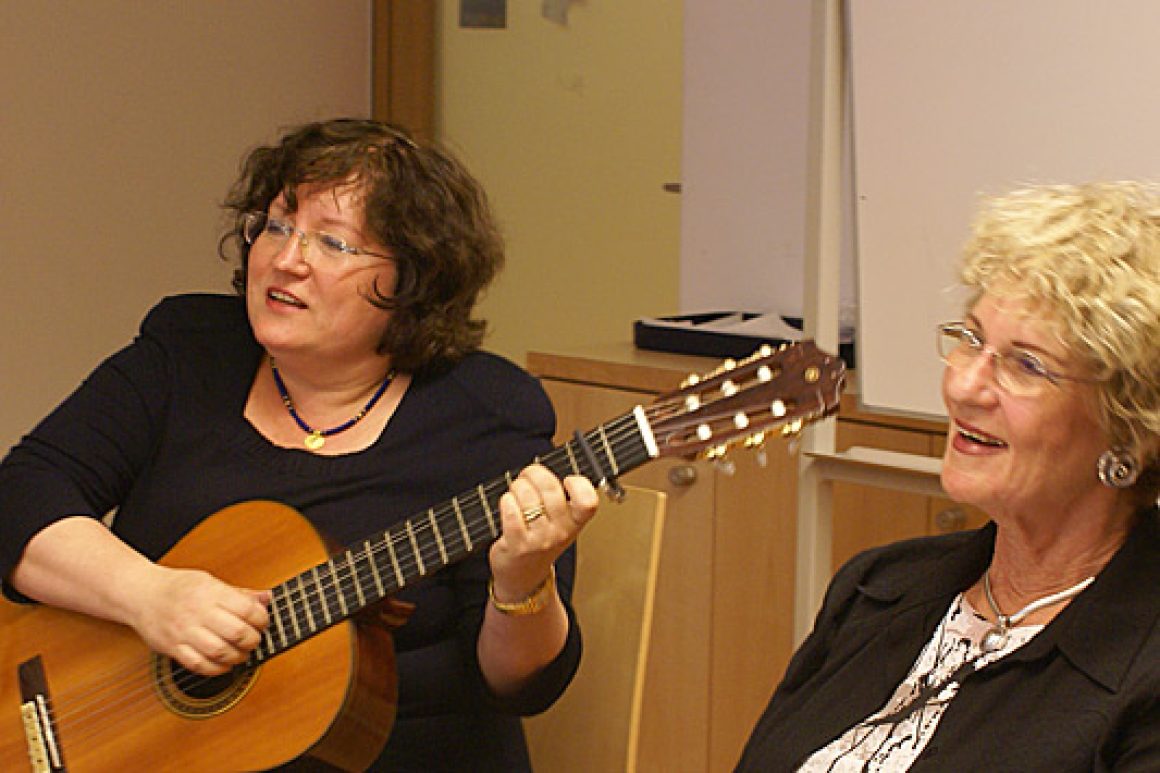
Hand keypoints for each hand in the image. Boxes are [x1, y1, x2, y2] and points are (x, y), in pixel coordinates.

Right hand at [129, 565, 269, 675]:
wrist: (141, 594)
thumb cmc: (179, 587)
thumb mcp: (210, 581)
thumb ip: (240, 593)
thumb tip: (268, 598)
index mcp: (210, 592)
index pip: (247, 609)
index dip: (262, 619)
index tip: (263, 622)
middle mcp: (197, 612)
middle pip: (236, 632)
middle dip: (253, 640)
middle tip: (254, 639)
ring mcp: (184, 632)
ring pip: (220, 652)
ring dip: (238, 657)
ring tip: (242, 653)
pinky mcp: (172, 648)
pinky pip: (199, 665)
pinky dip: (217, 669)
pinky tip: (225, 664)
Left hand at [488, 464, 598, 602]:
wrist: (523, 577)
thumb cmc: (540, 541)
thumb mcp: (562, 523)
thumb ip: (562, 498)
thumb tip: (546, 469)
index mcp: (575, 523)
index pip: (588, 502)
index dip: (579, 484)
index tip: (567, 481)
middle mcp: (560, 532)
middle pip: (551, 489)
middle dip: (534, 474)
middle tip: (528, 476)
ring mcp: (539, 540)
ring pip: (527, 496)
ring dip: (516, 487)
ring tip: (516, 493)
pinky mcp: (517, 545)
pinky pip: (510, 510)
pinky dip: (506, 502)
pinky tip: (508, 506)